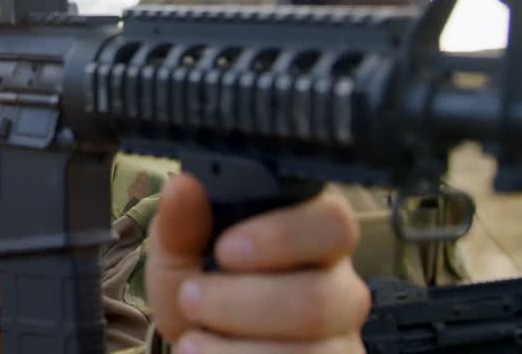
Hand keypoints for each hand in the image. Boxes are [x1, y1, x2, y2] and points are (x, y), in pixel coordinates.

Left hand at [147, 175, 369, 352]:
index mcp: (313, 236)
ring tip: (193, 341)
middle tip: (192, 298)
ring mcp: (341, 338)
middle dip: (242, 304)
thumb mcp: (180, 254)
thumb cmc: (201, 289)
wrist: (198, 346)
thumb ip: (182, 223)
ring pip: (311, 351)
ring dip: (237, 349)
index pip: (332, 222)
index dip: (282, 237)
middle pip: (319, 297)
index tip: (225, 250)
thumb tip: (182, 186)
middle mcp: (340, 286)